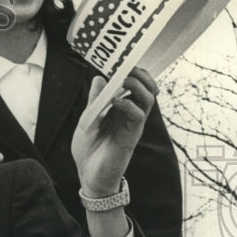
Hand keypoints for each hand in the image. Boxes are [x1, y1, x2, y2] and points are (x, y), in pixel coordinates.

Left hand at [72, 68, 156, 196]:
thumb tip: (99, 76)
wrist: (88, 176)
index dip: (130, 70)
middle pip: (148, 87)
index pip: (135, 84)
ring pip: (148, 98)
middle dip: (139, 73)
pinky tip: (114, 101)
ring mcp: (133, 125)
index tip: (119, 59)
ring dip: (137, 85)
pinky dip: (128, 104)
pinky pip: (138, 116)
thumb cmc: (89, 150)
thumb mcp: (88, 119)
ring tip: (124, 79)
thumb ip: (95, 100)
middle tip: (126, 65)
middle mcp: (130, 114)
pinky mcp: (131, 136)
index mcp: (120, 108)